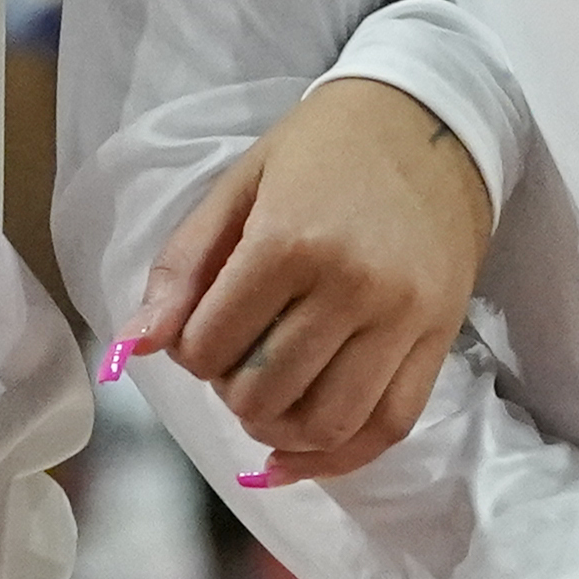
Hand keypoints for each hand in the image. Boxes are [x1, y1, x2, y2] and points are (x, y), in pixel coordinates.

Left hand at [115, 78, 492, 482]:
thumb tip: (136, 349)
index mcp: (291, 244)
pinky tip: (300, 458)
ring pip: (326, 422)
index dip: (190, 353)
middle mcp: (353, 288)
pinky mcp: (441, 334)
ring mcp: (404, 317)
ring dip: (280, 430)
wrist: (435, 121)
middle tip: (240, 359)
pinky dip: (340, 458)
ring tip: (270, 403)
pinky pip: (391, 424)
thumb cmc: (325, 148)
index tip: (206, 326)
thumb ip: (183, 269)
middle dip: (233, 392)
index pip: (209, 349)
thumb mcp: (238, 187)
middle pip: (264, 394)